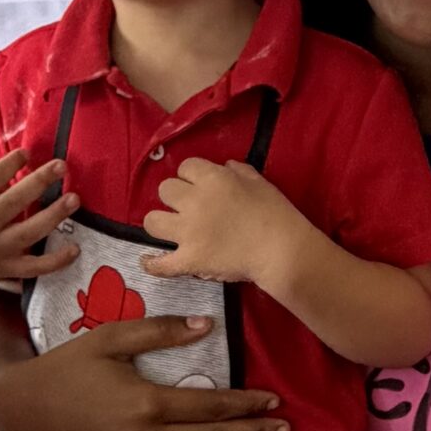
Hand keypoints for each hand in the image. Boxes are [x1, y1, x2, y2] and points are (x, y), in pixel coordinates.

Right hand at [0, 128, 79, 286]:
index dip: (9, 164)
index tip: (26, 153)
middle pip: (13, 203)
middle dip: (39, 182)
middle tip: (61, 166)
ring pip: (28, 233)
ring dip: (54, 216)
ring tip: (74, 199)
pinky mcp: (4, 269)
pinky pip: (33, 268)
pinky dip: (56, 261)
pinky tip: (75, 248)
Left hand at [141, 160, 303, 286]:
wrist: (282, 251)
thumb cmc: (276, 214)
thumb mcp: (260, 182)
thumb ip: (239, 171)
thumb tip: (225, 166)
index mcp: (213, 179)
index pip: (186, 166)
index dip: (192, 176)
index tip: (200, 186)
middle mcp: (194, 202)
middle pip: (164, 189)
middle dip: (174, 196)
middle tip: (187, 207)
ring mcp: (189, 232)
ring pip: (152, 221)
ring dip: (160, 223)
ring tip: (169, 229)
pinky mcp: (190, 260)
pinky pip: (161, 264)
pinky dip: (153, 264)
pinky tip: (149, 261)